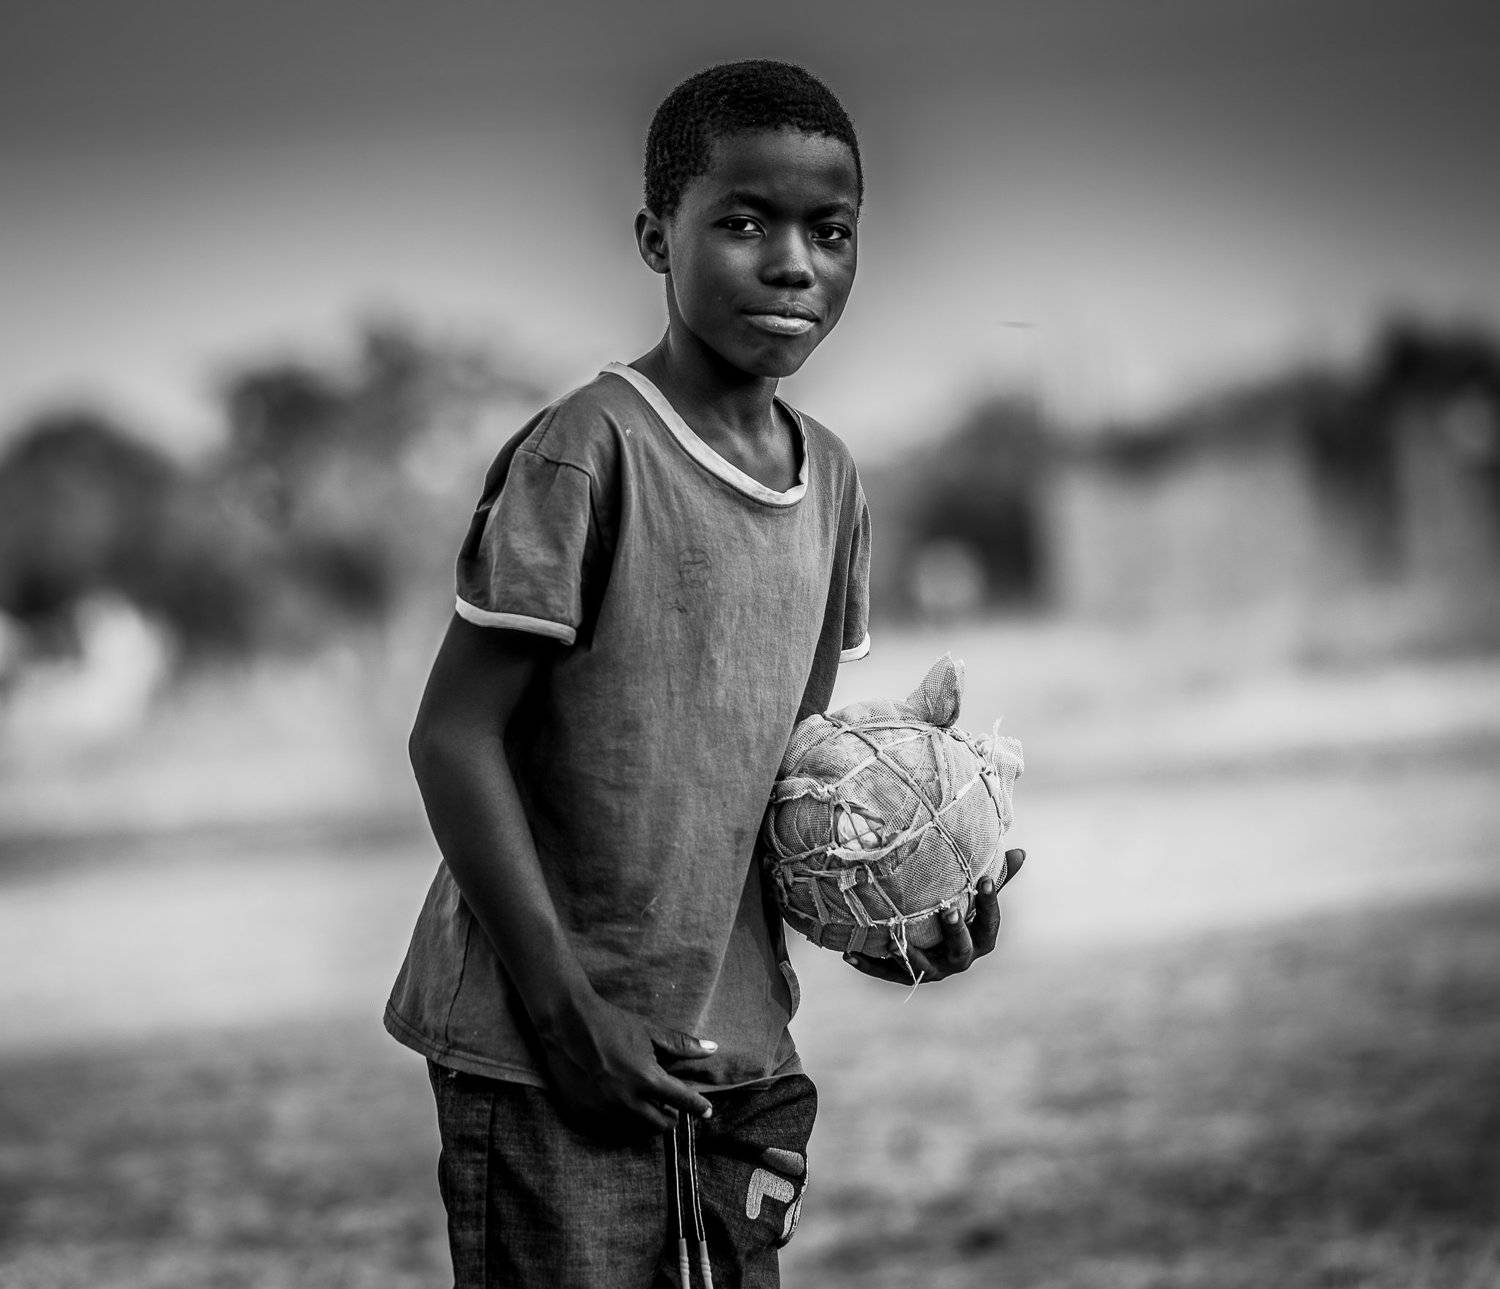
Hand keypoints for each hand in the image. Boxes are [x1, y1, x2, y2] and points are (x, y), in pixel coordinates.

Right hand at [533, 988, 715, 1138]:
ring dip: (645, 1118)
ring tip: (642, 1099)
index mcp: (646, 1079)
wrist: (566, 1023)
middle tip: (669, 1103)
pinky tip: (618, 1101)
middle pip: (661, 1125)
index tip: (707, 1111)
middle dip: (670, 1115)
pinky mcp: (583, 1115)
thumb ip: (681, 1044)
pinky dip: (620, 1118)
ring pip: (636, 1128)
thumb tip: (712, 1048)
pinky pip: (610, 1127)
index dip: (698, 1107)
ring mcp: (603, 1111)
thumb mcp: (649, 1031)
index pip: (682, 1101)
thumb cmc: (612, 1023)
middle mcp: (626, 1100)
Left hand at [842, 848, 1024, 983]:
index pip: (990, 925)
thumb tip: (1020, 852)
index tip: (984, 879)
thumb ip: (995, 878)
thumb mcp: (974, 895)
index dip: (990, 904)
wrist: (928, 939)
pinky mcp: (903, 974)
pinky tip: (849, 954)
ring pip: (922, 968)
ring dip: (910, 954)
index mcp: (980, 941)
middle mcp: (958, 960)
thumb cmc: (958, 910)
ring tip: (895, 940)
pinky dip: (868, 963)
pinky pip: (885, 972)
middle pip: (961, 951)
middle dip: (956, 932)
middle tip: (949, 910)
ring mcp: (931, 970)